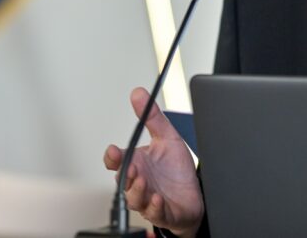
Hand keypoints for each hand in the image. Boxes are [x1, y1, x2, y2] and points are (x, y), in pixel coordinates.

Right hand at [104, 88, 203, 236]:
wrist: (194, 193)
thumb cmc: (176, 169)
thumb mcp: (167, 137)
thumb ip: (152, 116)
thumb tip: (139, 93)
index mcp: (137, 163)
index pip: (117, 161)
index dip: (112, 157)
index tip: (113, 150)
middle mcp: (139, 182)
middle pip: (123, 180)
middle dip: (125, 173)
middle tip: (131, 166)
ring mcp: (148, 199)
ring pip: (134, 198)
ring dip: (137, 190)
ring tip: (143, 180)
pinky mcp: (162, 213)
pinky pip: (153, 212)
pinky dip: (153, 207)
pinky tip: (157, 199)